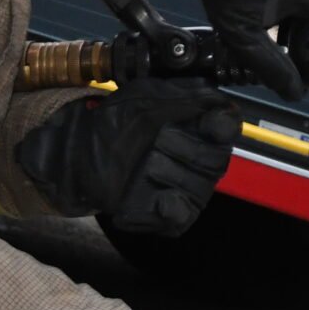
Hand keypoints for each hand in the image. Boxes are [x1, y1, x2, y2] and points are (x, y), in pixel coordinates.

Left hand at [16, 78, 240, 236]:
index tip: (208, 122)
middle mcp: (198, 158)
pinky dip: (172, 207)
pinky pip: (182, 215)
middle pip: (216, 159)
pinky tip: (160, 197)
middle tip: (158, 139)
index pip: (228, 127)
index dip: (222, 126)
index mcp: (197, 127)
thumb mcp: (144, 96)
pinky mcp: (168, 213)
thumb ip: (182, 94)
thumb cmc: (114, 121)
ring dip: (168, 171)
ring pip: (198, 186)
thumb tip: (216, 97)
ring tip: (143, 164)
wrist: (80, 150)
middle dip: (185, 146)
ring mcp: (186, 188)